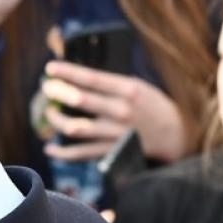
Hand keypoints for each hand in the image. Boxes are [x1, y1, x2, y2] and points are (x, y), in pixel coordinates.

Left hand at [42, 60, 189, 162]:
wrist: (175, 135)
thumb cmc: (151, 105)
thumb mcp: (137, 86)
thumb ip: (110, 83)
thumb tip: (76, 76)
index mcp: (128, 90)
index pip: (92, 78)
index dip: (68, 72)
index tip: (50, 68)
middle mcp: (121, 111)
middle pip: (80, 100)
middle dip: (58, 92)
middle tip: (47, 89)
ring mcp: (115, 134)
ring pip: (75, 128)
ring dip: (56, 120)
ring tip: (50, 113)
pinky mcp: (112, 152)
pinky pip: (81, 154)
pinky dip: (62, 153)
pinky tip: (50, 149)